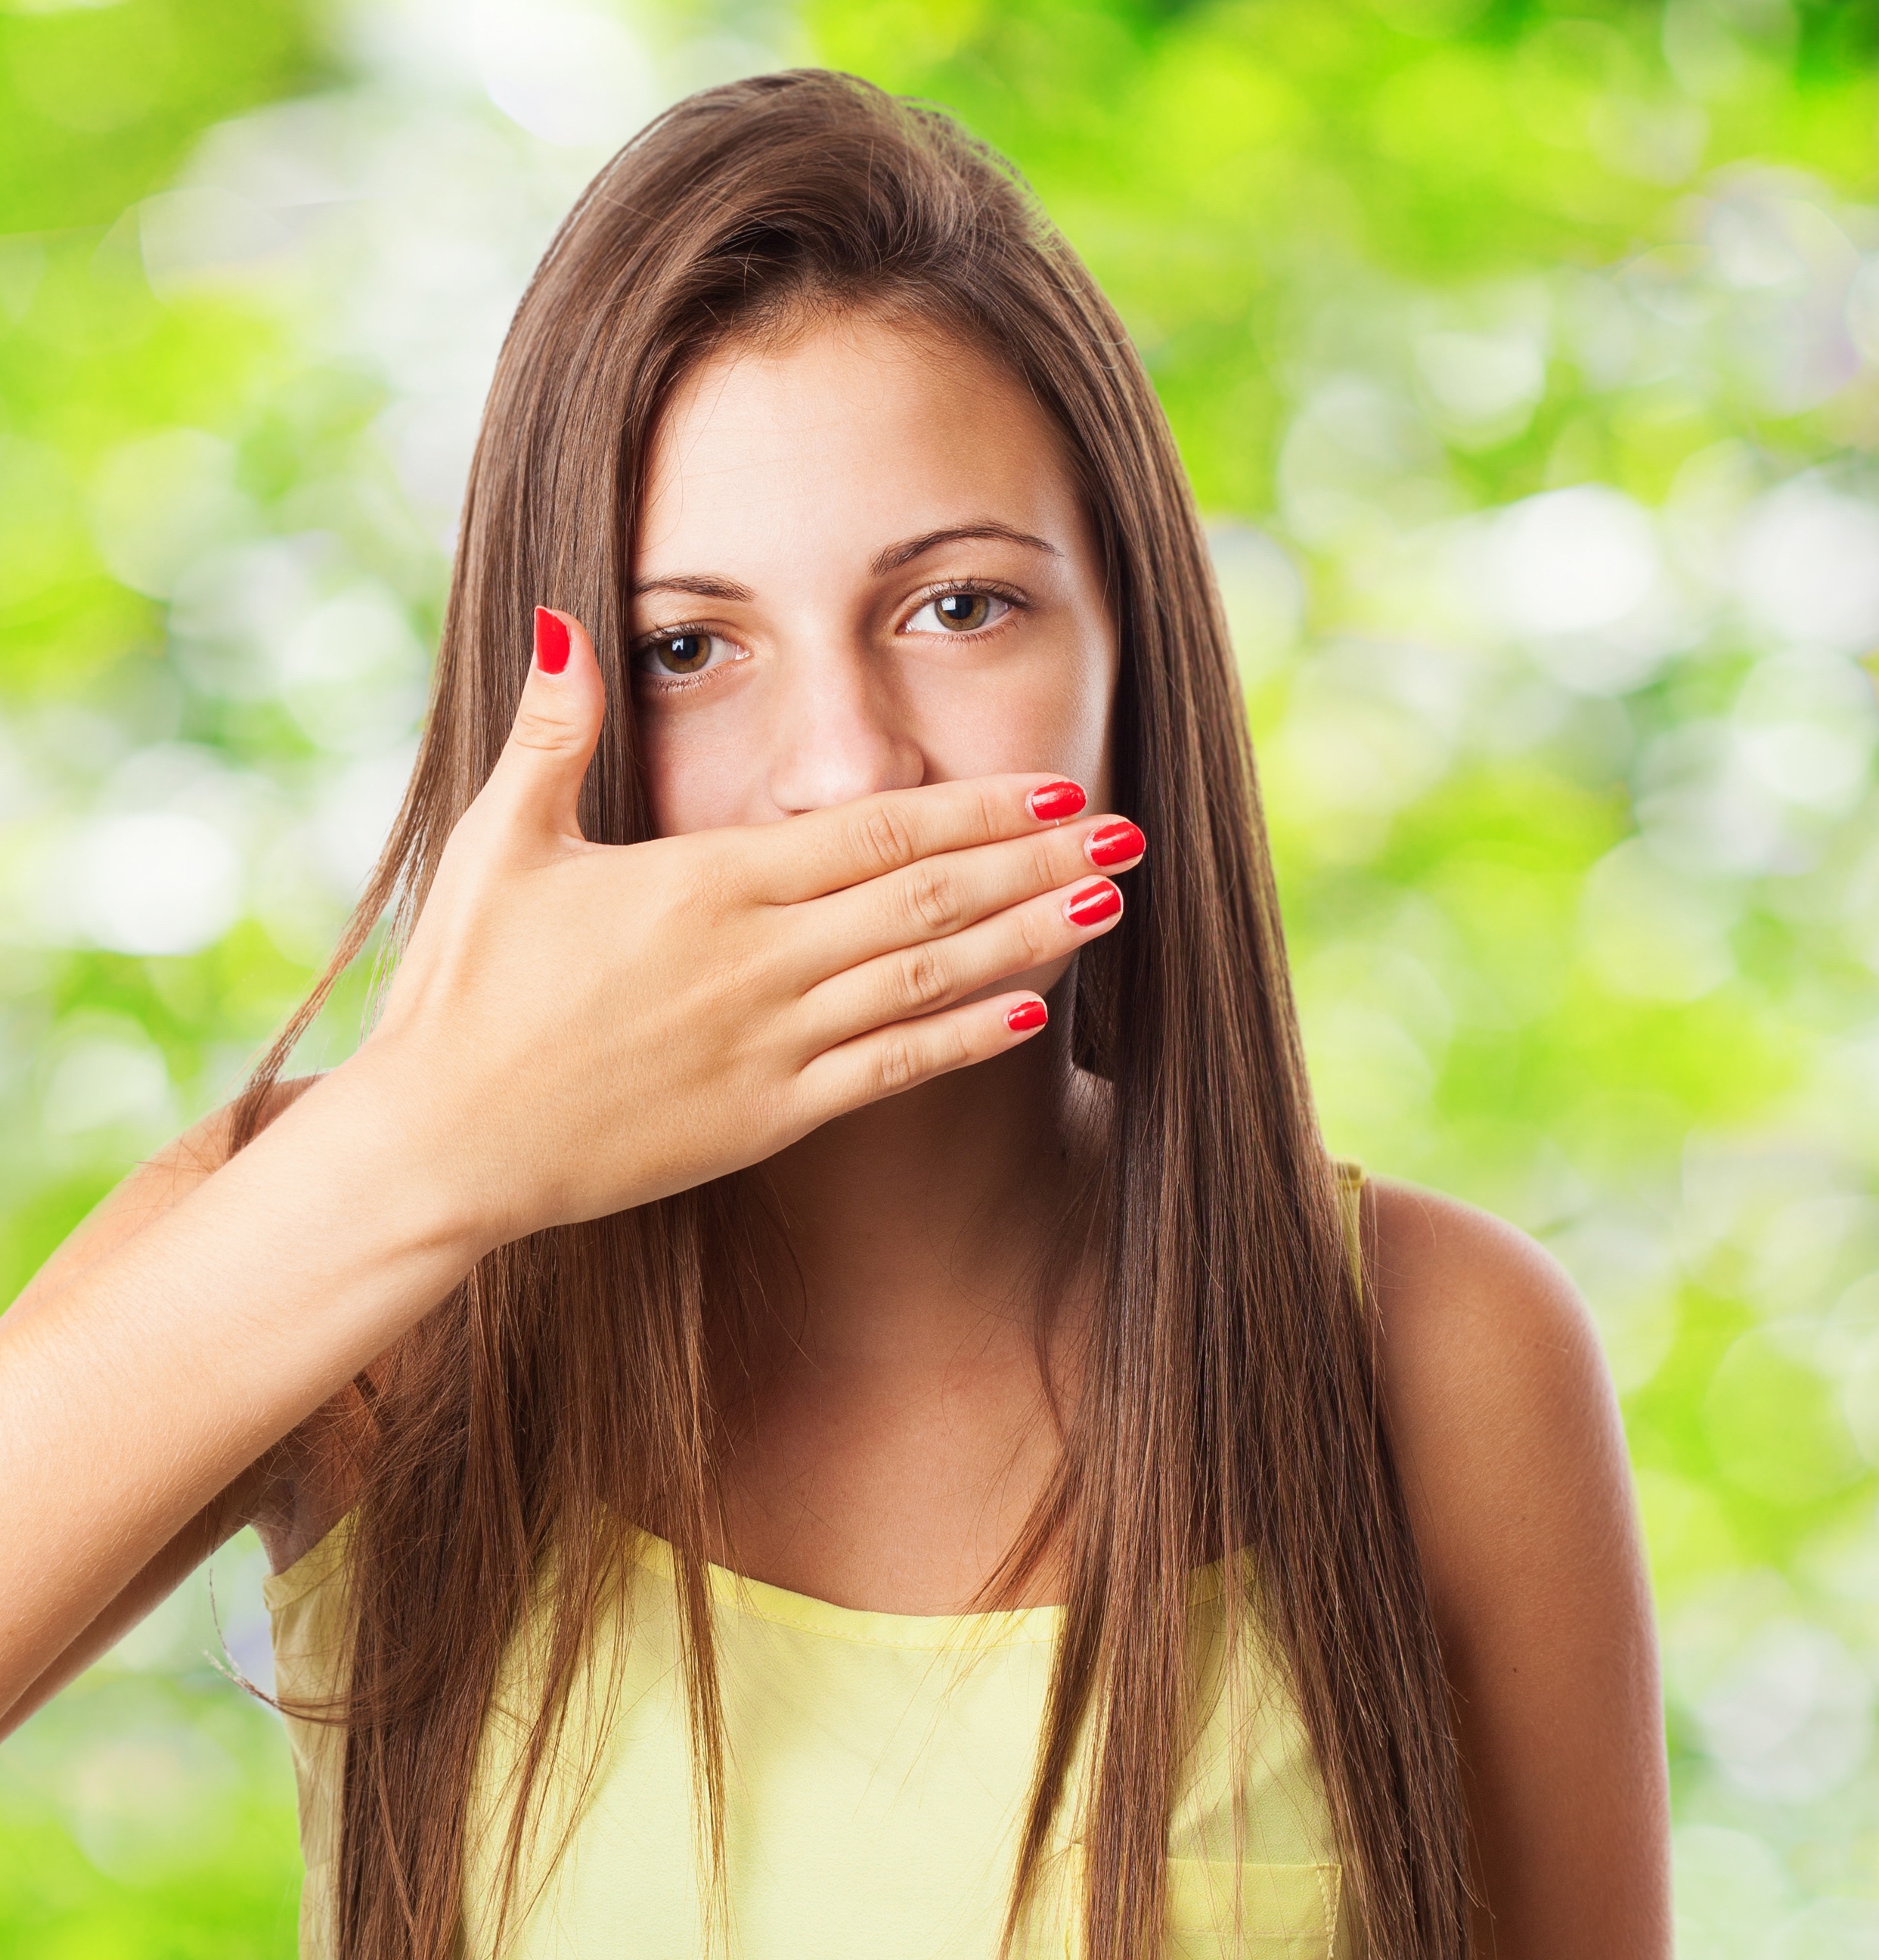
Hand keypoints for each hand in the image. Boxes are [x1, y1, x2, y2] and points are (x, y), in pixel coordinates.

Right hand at [351, 611, 1144, 1252]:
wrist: (442, 1145)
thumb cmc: (464, 989)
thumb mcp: (498, 841)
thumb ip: (553, 732)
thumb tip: (566, 620)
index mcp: (707, 883)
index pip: (874, 830)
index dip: (976, 807)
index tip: (1057, 786)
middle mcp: (758, 959)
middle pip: (929, 897)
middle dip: (1036, 860)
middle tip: (1131, 831)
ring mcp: (770, 1042)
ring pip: (928, 980)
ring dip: (1025, 937)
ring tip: (1108, 905)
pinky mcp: (765, 1115)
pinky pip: (887, 1071)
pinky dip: (963, 1039)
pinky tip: (1029, 1011)